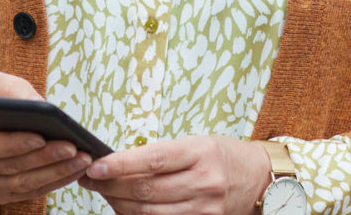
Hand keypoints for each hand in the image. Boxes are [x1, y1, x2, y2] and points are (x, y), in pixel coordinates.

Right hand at [0, 70, 91, 203]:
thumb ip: (11, 89)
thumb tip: (41, 106)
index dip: (13, 143)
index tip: (41, 136)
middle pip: (10, 166)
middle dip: (45, 157)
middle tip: (74, 147)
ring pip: (21, 183)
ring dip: (55, 173)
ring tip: (82, 159)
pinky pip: (27, 191)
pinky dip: (52, 182)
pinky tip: (73, 170)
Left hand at [78, 135, 271, 214]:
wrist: (260, 178)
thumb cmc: (222, 155)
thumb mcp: (195, 143)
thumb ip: (162, 155)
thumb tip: (119, 164)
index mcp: (199, 152)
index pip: (152, 160)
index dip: (120, 164)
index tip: (96, 166)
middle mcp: (203, 182)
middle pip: (147, 190)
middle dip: (111, 186)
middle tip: (90, 178)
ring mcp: (205, 208)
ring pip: (150, 212)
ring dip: (119, 203)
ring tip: (102, 191)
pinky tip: (124, 207)